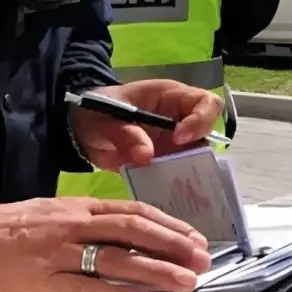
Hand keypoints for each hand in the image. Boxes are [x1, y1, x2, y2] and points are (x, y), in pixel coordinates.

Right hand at [0, 198, 210, 291]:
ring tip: (186, 281)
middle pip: (134, 230)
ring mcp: (58, 254)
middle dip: (173, 245)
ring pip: (118, 259)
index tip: (193, 237)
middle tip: (202, 258)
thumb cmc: (0, 230)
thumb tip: (121, 240)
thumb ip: (83, 225)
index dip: (167, 225)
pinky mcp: (42, 283)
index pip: (132, 211)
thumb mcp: (47, 216)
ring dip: (158, 270)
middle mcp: (72, 226)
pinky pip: (88, 289)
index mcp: (74, 208)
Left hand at [71, 80, 223, 171]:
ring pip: (199, 157)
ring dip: (191, 172)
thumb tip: (146, 155)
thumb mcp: (102, 120)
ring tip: (175, 186)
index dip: (200, 119)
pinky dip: (177, 185)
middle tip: (178, 165)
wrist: (82, 130)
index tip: (179, 138)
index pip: (204, 102)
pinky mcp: (167, 163)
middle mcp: (180, 119)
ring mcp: (175, 143)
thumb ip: (122, 133)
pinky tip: (168, 195)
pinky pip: (181, 174)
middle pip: (209, 132)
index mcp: (169, 97)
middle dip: (200, 150)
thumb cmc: (95, 112)